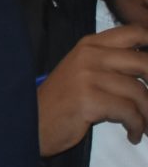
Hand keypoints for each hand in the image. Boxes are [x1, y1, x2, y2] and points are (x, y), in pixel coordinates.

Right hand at [38, 25, 147, 152]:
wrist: (31, 122)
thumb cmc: (62, 100)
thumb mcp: (83, 71)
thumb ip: (111, 63)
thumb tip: (147, 67)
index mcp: (89, 45)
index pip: (134, 33)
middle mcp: (89, 55)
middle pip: (144, 62)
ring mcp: (87, 77)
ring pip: (139, 92)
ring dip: (147, 115)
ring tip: (144, 126)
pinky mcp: (88, 100)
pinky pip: (129, 112)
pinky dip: (136, 126)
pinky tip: (133, 134)